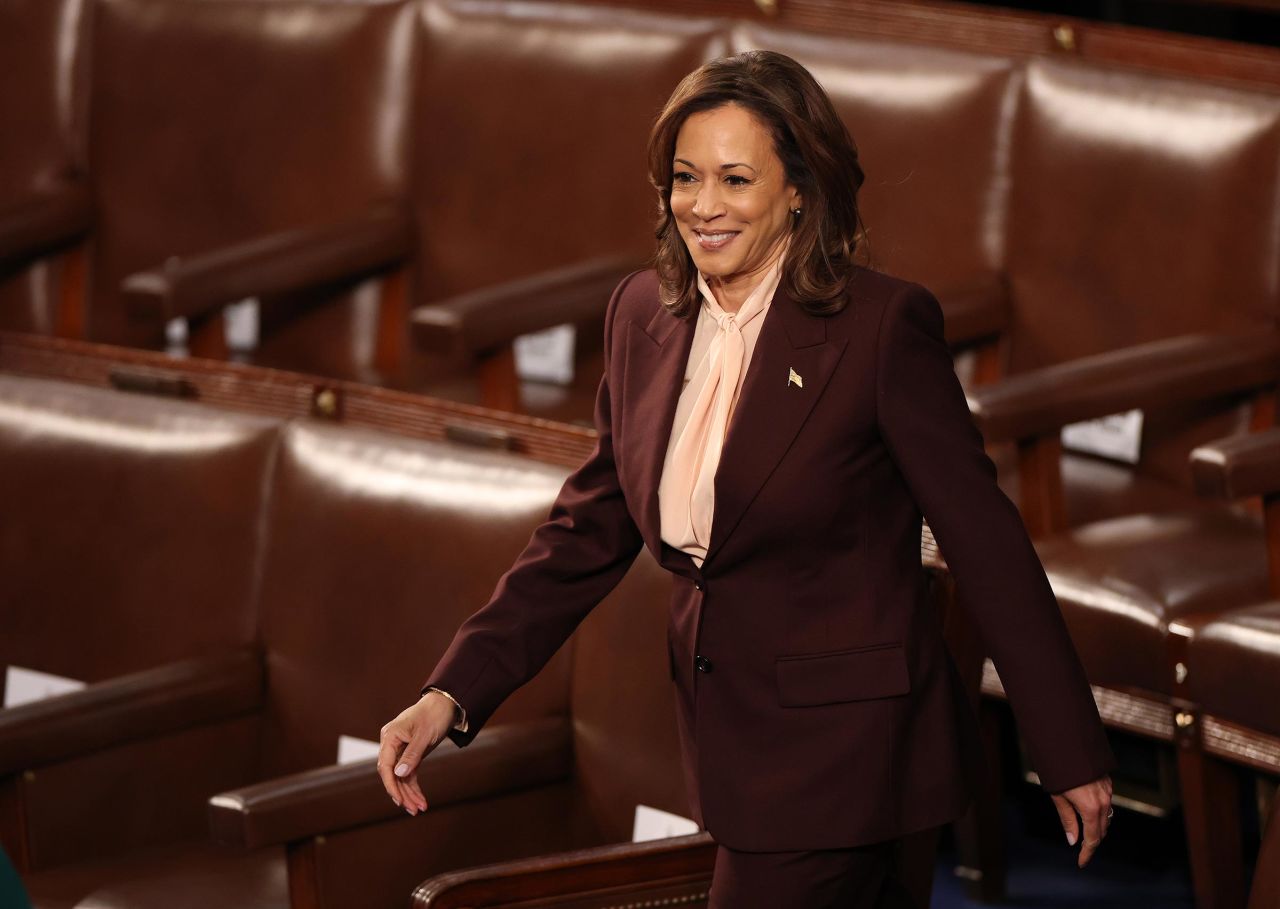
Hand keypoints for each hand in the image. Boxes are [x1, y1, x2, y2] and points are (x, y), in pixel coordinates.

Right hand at [377, 691, 455, 815]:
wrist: (446, 702)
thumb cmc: (434, 715)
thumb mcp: (424, 735)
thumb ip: (412, 755)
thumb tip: (398, 774)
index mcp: (390, 736)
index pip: (385, 765)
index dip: (390, 784)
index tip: (398, 800)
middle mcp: (392, 744)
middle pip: (392, 774)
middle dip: (402, 793)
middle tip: (413, 810)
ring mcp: (400, 750)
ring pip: (401, 777)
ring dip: (409, 793)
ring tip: (420, 809)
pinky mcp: (410, 754)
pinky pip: (409, 774)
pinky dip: (414, 787)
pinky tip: (420, 800)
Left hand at [1051, 774, 1113, 867]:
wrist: (1069, 743)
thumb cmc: (1058, 770)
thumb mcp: (1058, 796)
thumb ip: (1067, 819)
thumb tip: (1073, 841)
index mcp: (1090, 808)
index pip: (1092, 839)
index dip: (1087, 853)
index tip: (1081, 863)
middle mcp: (1103, 802)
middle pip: (1101, 830)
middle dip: (1092, 842)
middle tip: (1082, 852)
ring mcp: (1107, 792)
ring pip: (1106, 818)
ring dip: (1097, 829)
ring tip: (1085, 835)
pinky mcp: (1108, 783)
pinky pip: (1107, 805)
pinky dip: (1100, 814)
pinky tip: (1090, 815)